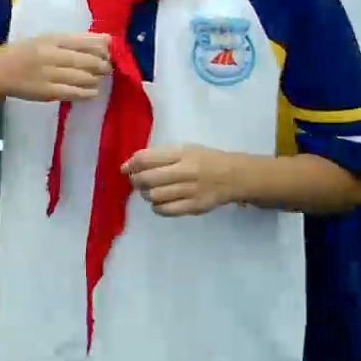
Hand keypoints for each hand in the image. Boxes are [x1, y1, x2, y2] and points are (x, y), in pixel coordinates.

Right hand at [0, 32, 112, 103]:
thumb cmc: (22, 54)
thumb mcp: (44, 40)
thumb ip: (72, 41)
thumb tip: (106, 41)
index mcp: (50, 39)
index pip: (84, 41)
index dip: (101, 47)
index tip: (109, 51)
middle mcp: (51, 54)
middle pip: (87, 60)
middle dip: (102, 65)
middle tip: (107, 68)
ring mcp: (49, 74)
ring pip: (83, 77)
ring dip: (96, 79)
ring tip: (97, 79)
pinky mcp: (47, 92)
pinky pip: (74, 92)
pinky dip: (87, 93)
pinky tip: (93, 92)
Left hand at [122, 143, 248, 216]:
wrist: (234, 176)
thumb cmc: (204, 160)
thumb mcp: (184, 150)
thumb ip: (158, 156)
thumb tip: (128, 166)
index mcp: (181, 153)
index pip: (146, 158)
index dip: (131, 164)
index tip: (126, 168)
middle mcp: (186, 171)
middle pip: (147, 179)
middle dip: (136, 181)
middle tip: (137, 182)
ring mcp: (191, 190)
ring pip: (154, 196)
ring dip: (146, 194)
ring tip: (150, 191)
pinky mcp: (195, 207)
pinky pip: (166, 210)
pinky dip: (157, 207)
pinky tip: (161, 202)